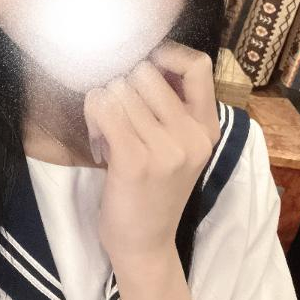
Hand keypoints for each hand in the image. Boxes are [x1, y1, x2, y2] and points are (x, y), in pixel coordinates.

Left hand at [83, 40, 220, 265]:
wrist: (145, 244)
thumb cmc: (154, 191)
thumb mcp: (179, 149)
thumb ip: (171, 108)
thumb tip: (142, 60)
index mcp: (207, 128)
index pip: (198, 66)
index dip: (167, 54)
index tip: (145, 67)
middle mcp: (192, 135)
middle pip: (146, 72)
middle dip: (122, 85)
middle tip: (117, 114)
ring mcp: (166, 149)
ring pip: (119, 88)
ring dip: (103, 103)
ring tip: (107, 132)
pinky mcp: (136, 160)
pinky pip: (104, 107)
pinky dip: (93, 114)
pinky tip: (97, 138)